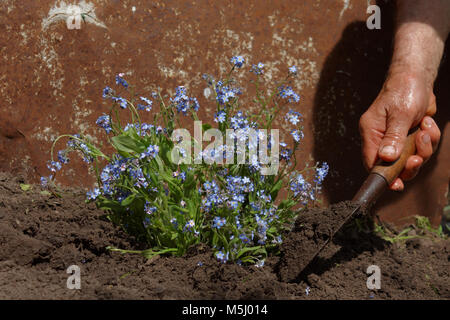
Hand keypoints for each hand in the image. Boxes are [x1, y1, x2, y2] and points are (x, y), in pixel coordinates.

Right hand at [359, 71, 440, 190]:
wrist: (417, 77)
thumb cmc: (404, 90)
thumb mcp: (400, 114)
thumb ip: (393, 137)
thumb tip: (386, 158)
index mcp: (371, 132)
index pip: (372, 161)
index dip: (383, 175)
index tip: (397, 185)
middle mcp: (381, 138)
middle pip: (392, 165)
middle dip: (409, 164)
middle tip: (418, 158)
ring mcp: (395, 138)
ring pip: (410, 158)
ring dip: (423, 148)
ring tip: (426, 130)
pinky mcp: (409, 137)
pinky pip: (421, 149)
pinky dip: (429, 140)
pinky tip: (429, 125)